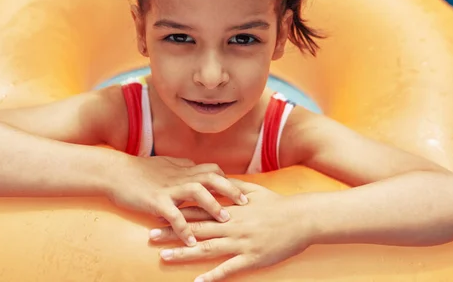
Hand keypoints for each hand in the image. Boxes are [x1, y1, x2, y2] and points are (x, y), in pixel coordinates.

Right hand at [106, 155, 248, 246]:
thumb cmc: (139, 170)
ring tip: (226, 220)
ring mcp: (169, 188)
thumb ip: (181, 165)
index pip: (213, 170)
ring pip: (197, 193)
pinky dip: (184, 228)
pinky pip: (174, 215)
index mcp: (183, 168)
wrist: (115, 173)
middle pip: (212, 178)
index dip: (229, 180)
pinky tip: (191, 241)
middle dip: (231, 189)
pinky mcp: (156, 201)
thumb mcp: (164, 163)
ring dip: (213, 206)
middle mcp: (180, 176)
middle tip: (246, 203)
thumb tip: (194, 164)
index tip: (243, 190)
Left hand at [148, 180, 310, 281]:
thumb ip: (232, 187)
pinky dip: (213, 277)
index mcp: (230, 210)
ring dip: (184, 253)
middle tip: (150, 237)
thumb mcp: (253, 191)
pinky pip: (229, 269)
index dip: (177, 212)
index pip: (198, 210)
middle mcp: (231, 225)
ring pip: (207, 249)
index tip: (158, 214)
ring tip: (165, 257)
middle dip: (172, 233)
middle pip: (196, 229)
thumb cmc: (277, 204)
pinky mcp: (252, 258)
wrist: (301, 218)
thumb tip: (215, 181)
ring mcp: (241, 243)